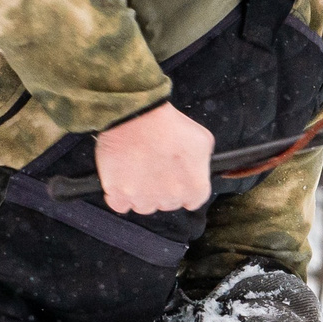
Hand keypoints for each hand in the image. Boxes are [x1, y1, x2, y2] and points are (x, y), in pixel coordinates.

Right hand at [94, 101, 213, 213]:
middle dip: (162, 189)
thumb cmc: (168, 124)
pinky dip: (119, 196)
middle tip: (155, 166)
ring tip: (137, 169)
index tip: (176, 176)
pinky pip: (120, 205)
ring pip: (144, 206)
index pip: (193, 200)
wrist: (136, 116)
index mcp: (194, 188)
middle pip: (167, 203)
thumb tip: (198, 169)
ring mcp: (143, 200)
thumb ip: (203, 163)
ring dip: (141, 193)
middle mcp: (170, 199)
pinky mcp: (119, 196)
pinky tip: (122, 179)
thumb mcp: (202, 139)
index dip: (183, 187)